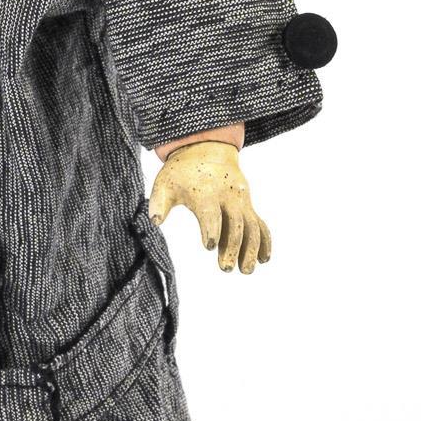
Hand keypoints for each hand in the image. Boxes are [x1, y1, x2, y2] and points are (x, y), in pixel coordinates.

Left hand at [147, 140, 270, 273]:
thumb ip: (159, 202)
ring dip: (251, 249)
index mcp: (205, 191)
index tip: (210, 246)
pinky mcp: (248, 206)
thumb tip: (155, 221)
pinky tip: (263, 259)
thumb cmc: (181, 172)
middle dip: (232, 246)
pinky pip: (260, 224)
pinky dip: (265, 241)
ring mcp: (241, 201)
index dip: (211, 229)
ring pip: (252, 226)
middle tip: (224, 268)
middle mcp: (227, 196)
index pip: (210, 212)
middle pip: (234, 223)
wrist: (206, 151)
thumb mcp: (165, 183)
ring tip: (246, 270)